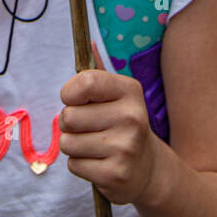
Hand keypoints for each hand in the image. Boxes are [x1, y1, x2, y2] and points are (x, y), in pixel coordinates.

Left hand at [59, 43, 161, 206]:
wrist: (147, 168)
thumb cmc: (121, 124)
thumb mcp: (116, 95)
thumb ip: (98, 72)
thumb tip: (88, 42)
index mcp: (130, 91)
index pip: (84, 82)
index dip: (69, 92)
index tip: (74, 99)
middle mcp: (132, 117)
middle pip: (68, 116)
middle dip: (69, 124)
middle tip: (88, 127)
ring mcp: (126, 148)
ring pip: (68, 143)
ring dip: (74, 146)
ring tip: (95, 146)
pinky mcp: (116, 175)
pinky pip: (74, 165)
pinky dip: (80, 165)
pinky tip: (99, 162)